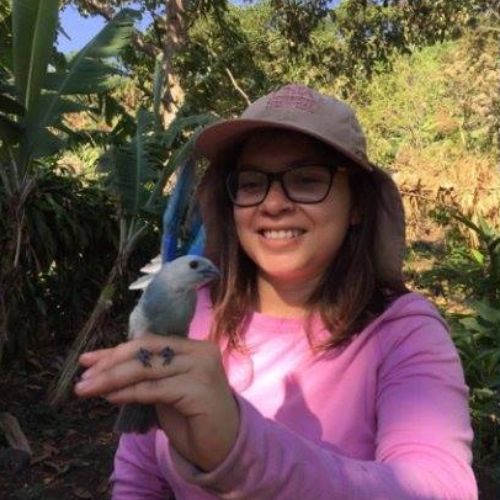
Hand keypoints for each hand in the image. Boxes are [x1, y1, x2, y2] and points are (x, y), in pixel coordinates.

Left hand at [74, 335, 239, 471]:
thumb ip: (144, 374)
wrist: (224, 444)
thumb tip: (101, 365)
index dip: (117, 350)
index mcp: (194, 346)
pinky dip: (128, 392)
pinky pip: (153, 389)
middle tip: (84, 376)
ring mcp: (202, 368)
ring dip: (112, 378)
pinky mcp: (199, 389)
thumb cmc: (193, 417)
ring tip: (86, 388)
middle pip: (146, 350)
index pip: (150, 342)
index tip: (88, 360)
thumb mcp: (165, 388)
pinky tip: (110, 397)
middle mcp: (201, 351)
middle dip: (111, 362)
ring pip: (146, 368)